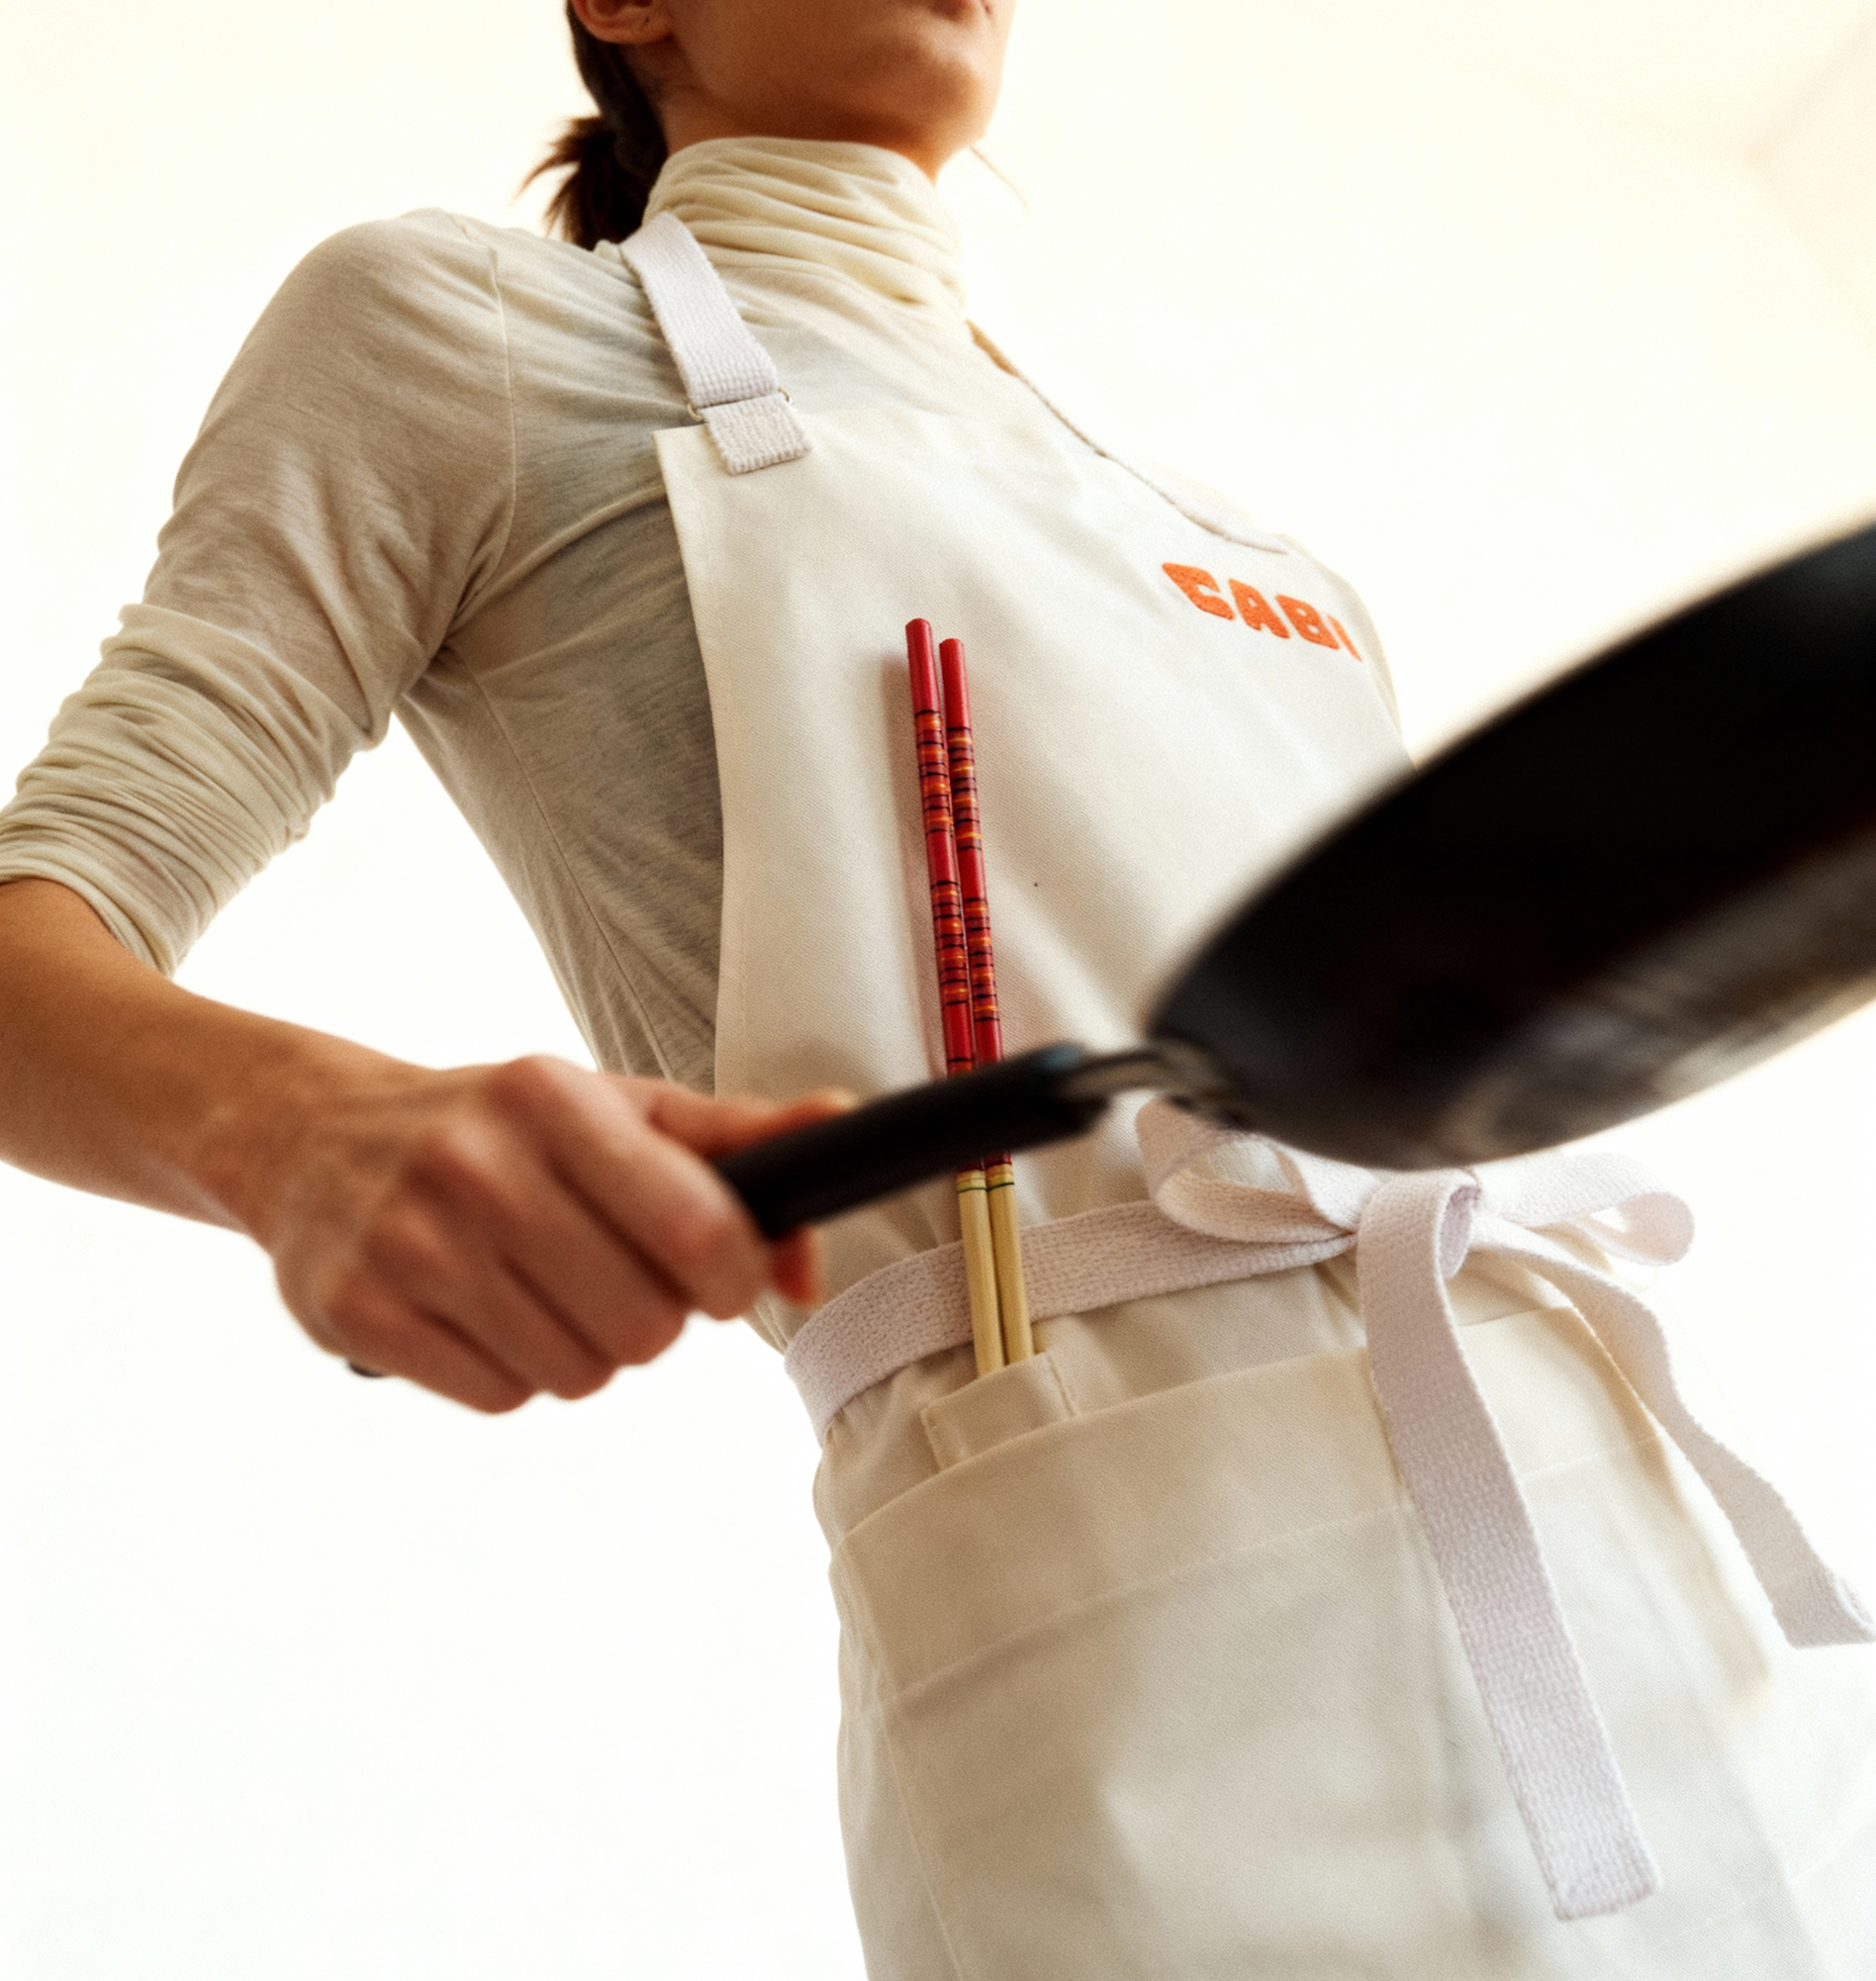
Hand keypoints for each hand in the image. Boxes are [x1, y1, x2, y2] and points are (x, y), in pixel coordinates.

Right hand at [247, 1054, 846, 1411]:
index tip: (717, 1271)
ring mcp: (407, 1241)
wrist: (317, 1138)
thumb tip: (835, 1166)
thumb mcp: (618, 1107)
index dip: (732, 1275)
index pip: (699, 1228)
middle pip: (646, 1325)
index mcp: (552, 1098)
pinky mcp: (357, 1314)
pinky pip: (502, 1397)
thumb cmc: (502, 1126)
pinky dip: (512, 1372)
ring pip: (578, 1373)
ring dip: (583, 1349)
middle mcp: (474, 1162)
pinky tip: (481, 1313)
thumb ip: (739, 1140)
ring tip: (540, 1288)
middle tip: (612, 1276)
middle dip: (652, 1317)